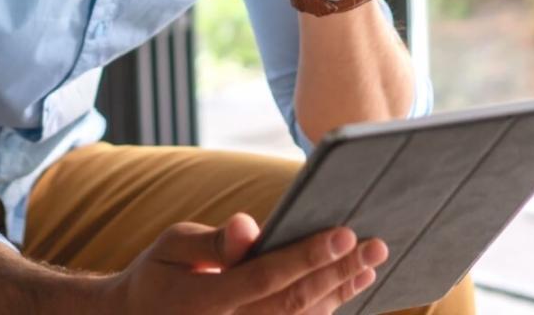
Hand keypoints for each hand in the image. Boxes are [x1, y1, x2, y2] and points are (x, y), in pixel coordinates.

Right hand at [102, 212, 386, 313]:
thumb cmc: (158, 276)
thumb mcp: (171, 247)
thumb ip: (212, 242)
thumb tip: (250, 227)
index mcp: (205, 301)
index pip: (267, 277)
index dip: (308, 257)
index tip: (345, 233)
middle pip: (294, 303)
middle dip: (338, 273)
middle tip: (375, 246)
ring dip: (339, 294)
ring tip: (370, 266)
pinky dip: (324, 310)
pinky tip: (348, 287)